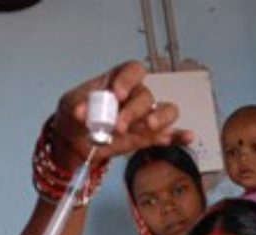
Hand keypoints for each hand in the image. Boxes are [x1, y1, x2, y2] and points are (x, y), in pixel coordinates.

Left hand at [52, 61, 193, 169]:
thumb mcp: (69, 107)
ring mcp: (143, 117)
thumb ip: (76, 107)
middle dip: (134, 111)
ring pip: (165, 110)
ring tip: (149, 127)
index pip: (132, 70)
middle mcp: (134, 97)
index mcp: (117, 81)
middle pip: (146, 96)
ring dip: (161, 118)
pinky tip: (186, 137)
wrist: (75, 142)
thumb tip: (81, 113)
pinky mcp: (146, 137)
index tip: (117, 95)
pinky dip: (178, 136)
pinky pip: (167, 135)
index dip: (128, 80)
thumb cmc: (75, 116)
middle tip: (119, 126)